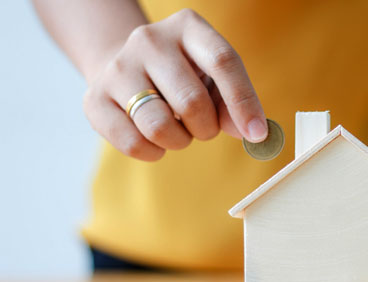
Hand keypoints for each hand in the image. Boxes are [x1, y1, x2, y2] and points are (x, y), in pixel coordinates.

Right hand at [82, 9, 267, 160]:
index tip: (257, 134)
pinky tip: (155, 141)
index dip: (244, 102)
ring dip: (180, 141)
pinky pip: (133, 143)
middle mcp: (150, 40)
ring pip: (159, 126)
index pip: (223, 61)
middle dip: (206, 128)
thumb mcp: (213, 78)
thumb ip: (233, 103)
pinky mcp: (94, 98)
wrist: (122, 67)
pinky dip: (154, 152)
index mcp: (188, 27)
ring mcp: (118, 67)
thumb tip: (248, 132)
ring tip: (178, 131)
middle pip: (191, 101)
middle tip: (203, 128)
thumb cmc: (182, 76)